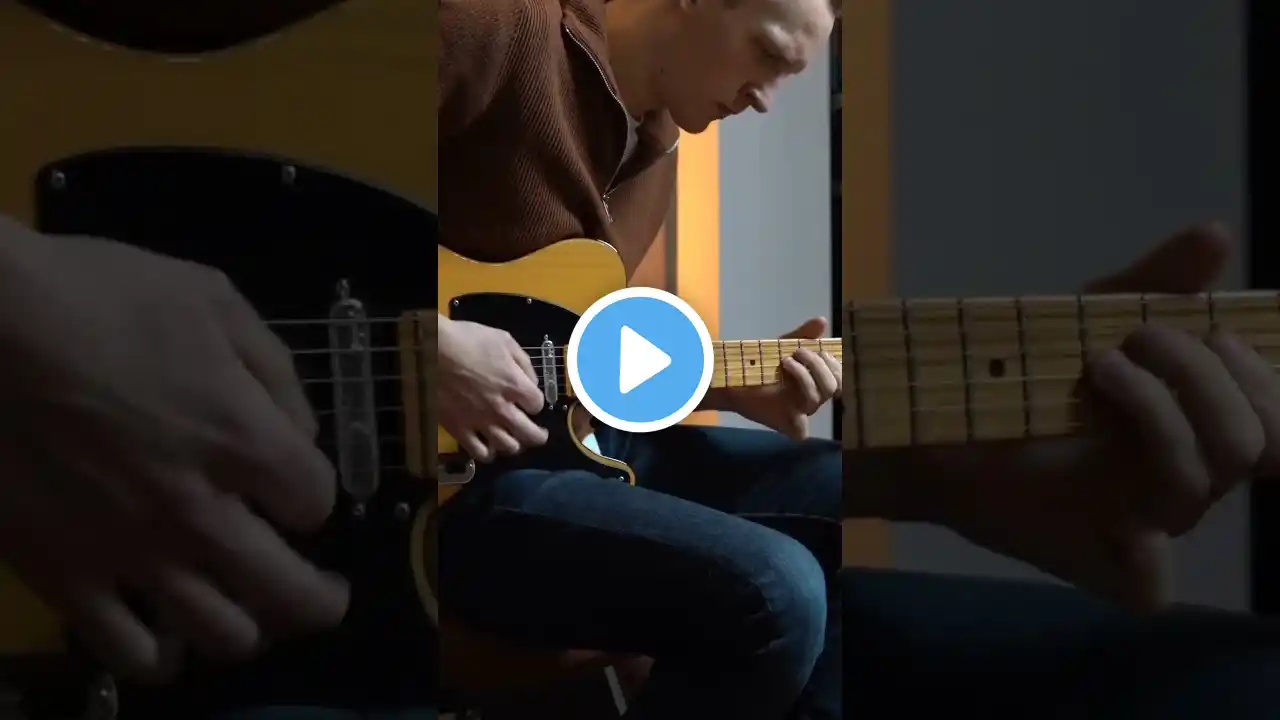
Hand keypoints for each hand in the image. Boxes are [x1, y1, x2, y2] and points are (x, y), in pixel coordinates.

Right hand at [0, 222, 346, 681]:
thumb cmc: (96, 295)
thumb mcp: (210, 297)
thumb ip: (274, 369)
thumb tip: (300, 433)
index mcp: (243, 439)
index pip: (316, 500)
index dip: (312, 493)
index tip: (294, 483)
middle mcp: (201, 511)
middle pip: (292, 593)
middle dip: (319, 597)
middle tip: (325, 593)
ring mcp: (132, 553)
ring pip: (222, 636)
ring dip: (248, 627)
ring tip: (247, 611)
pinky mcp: (64, 578)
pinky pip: (128, 652)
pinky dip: (159, 657)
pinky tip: (167, 641)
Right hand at [437, 315, 547, 461]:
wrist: (430, 350)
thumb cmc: (466, 340)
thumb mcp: (503, 339)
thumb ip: (523, 362)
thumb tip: (532, 381)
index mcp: (514, 384)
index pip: (538, 404)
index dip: (536, 402)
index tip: (530, 399)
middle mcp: (502, 408)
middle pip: (530, 434)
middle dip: (538, 435)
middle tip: (539, 433)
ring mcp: (480, 422)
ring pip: (508, 447)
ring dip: (515, 444)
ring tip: (514, 440)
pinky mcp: (460, 430)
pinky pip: (479, 452)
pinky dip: (488, 453)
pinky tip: (489, 447)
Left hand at [723, 317, 841, 439]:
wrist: (731, 376)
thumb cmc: (761, 363)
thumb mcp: (783, 345)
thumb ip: (804, 335)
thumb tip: (822, 321)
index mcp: (816, 381)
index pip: (839, 378)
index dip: (835, 365)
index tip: (821, 350)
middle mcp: (811, 398)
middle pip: (831, 387)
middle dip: (818, 365)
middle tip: (799, 352)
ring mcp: (799, 412)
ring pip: (816, 399)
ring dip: (804, 375)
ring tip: (785, 361)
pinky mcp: (785, 423)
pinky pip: (801, 431)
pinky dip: (798, 419)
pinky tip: (784, 396)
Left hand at [938, 223, 1279, 611]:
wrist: (935, 416)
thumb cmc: (1024, 372)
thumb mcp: (1087, 317)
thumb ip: (1155, 283)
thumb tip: (1217, 233)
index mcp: (1199, 429)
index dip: (1271, 383)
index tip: (1218, 331)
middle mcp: (1183, 479)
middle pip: (1247, 446)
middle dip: (1202, 377)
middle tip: (1136, 338)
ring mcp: (1142, 524)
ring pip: (1197, 486)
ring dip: (1159, 412)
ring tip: (1097, 365)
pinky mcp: (1093, 559)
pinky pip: (1148, 587)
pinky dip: (1146, 560)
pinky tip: (1127, 525)